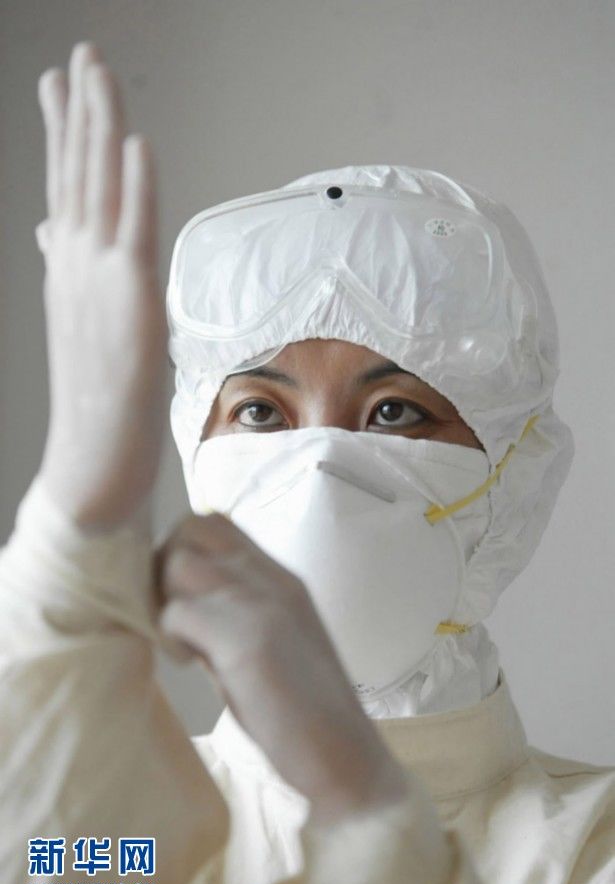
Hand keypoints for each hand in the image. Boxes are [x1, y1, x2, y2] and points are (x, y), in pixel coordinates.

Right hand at [36, 43, 167, 530]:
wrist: (93, 457)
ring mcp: (99, 279)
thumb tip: (54, 232)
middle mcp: (76, 265)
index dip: (63, 132)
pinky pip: (134, 230)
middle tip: (82, 55)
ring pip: (100, 188)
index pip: (66, 186)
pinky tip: (134, 141)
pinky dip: (134, 184)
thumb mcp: (80, 322)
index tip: (58, 84)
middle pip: (78, 173)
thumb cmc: (97, 398)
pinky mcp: (131, 300)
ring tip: (97, 70)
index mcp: (69, 268)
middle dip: (79, 109)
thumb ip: (69, 270)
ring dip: (100, 124)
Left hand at [155, 512, 409, 824]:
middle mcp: (272, 578)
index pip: (216, 524)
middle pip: (192, 528)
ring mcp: (261, 603)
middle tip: (174, 617)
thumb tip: (183, 606)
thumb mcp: (271, 642)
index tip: (179, 597)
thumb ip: (235, 614)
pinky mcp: (247, 638)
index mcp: (280, 578)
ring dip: (166, 600)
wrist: (346, 756)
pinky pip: (178, 613)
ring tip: (184, 644)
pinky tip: (191, 666)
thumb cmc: (305, 710)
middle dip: (166, 566)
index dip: (183, 550)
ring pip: (179, 561)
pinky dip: (171, 637)